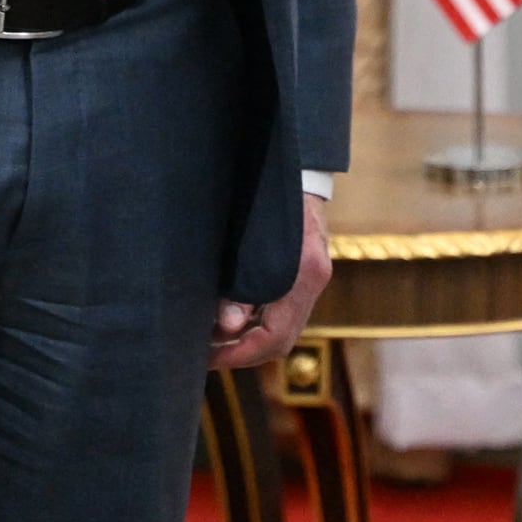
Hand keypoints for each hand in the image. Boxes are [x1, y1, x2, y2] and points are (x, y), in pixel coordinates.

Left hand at [209, 192, 331, 368]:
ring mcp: (314, 275)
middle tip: (205, 353)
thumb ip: (240, 283)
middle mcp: (315, 279)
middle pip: (282, 340)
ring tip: (213, 336)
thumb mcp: (246, 237)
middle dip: (242, 352)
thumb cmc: (265, 193)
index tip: (209, 357)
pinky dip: (258, 322)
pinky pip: (285, 311)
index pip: (276, 336)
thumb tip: (227, 327)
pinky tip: (232, 316)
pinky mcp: (306, 271)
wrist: (296, 163)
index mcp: (304, 272)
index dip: (240, 353)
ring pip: (285, 328)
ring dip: (249, 339)